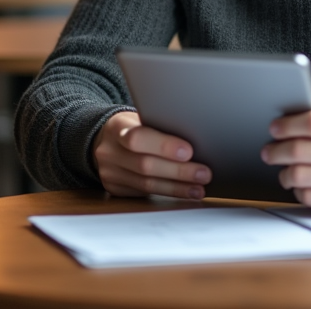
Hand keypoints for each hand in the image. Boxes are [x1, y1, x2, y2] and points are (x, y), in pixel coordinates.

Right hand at [92, 111, 211, 199]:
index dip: (163, 146)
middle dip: (178, 171)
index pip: (137, 138)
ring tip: (199, 188)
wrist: (106, 140)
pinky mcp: (115, 188)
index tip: (188, 151)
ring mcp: (109, 173)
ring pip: (146, 185)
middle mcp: (109, 151)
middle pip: (145, 165)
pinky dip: (168, 193)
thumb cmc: (133, 126)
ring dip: (177, 187)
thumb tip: (196, 138)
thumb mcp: (141, 118)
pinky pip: (144, 194)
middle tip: (204, 173)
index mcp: (116, 127)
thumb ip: (160, 126)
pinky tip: (185, 192)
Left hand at [262, 99, 310, 215]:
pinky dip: (299, 191)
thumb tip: (301, 105)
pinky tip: (302, 185)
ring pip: (301, 175)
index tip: (275, 128)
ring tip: (284, 170)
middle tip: (269, 151)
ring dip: (284, 173)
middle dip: (277, 150)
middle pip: (301, 150)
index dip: (287, 125)